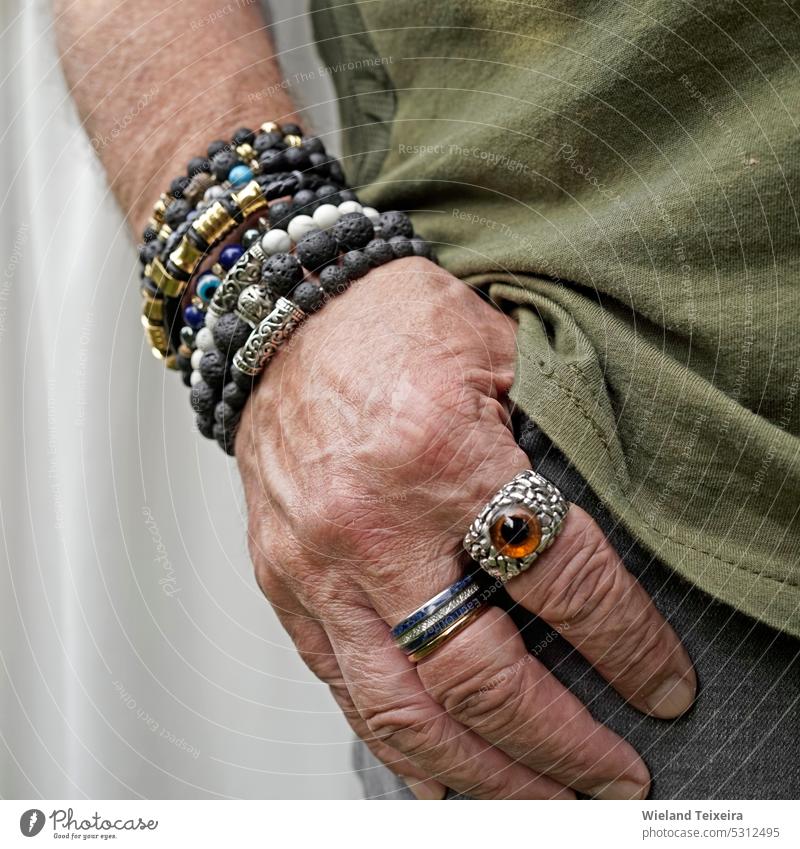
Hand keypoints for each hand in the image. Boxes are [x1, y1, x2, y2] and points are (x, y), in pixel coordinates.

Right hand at [237, 256, 695, 798]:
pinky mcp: (284, 580)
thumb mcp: (494, 355)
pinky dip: (397, 743)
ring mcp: (317, 562)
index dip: (625, 642)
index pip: (557, 576)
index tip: (662, 685)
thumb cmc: (386, 326)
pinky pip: (340, 685)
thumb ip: (550, 437)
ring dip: (481, 772)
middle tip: (612, 778)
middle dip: (559, 743)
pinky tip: (441, 774)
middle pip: (478, 672)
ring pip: (402, 705)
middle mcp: (372, 523)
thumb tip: (597, 530)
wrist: (281, 317)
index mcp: (439, 452)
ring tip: (539, 804)